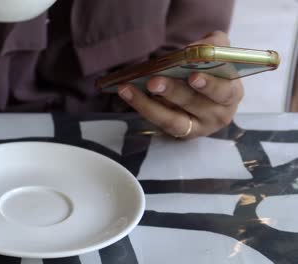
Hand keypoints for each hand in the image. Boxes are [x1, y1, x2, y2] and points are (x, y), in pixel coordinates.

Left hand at [117, 31, 243, 138]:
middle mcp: (219, 114)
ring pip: (174, 120)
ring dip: (149, 104)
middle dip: (173, 92)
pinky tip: (128, 93)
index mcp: (232, 92)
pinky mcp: (181, 133)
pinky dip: (143, 107)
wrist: (201, 87)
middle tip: (154, 81)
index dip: (209, 85)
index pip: (224, 91)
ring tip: (130, 88)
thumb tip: (192, 49)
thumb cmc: (210, 68)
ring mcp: (199, 127)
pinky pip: (160, 123)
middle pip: (196, 104)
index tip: (193, 76)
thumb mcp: (218, 51)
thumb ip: (213, 44)